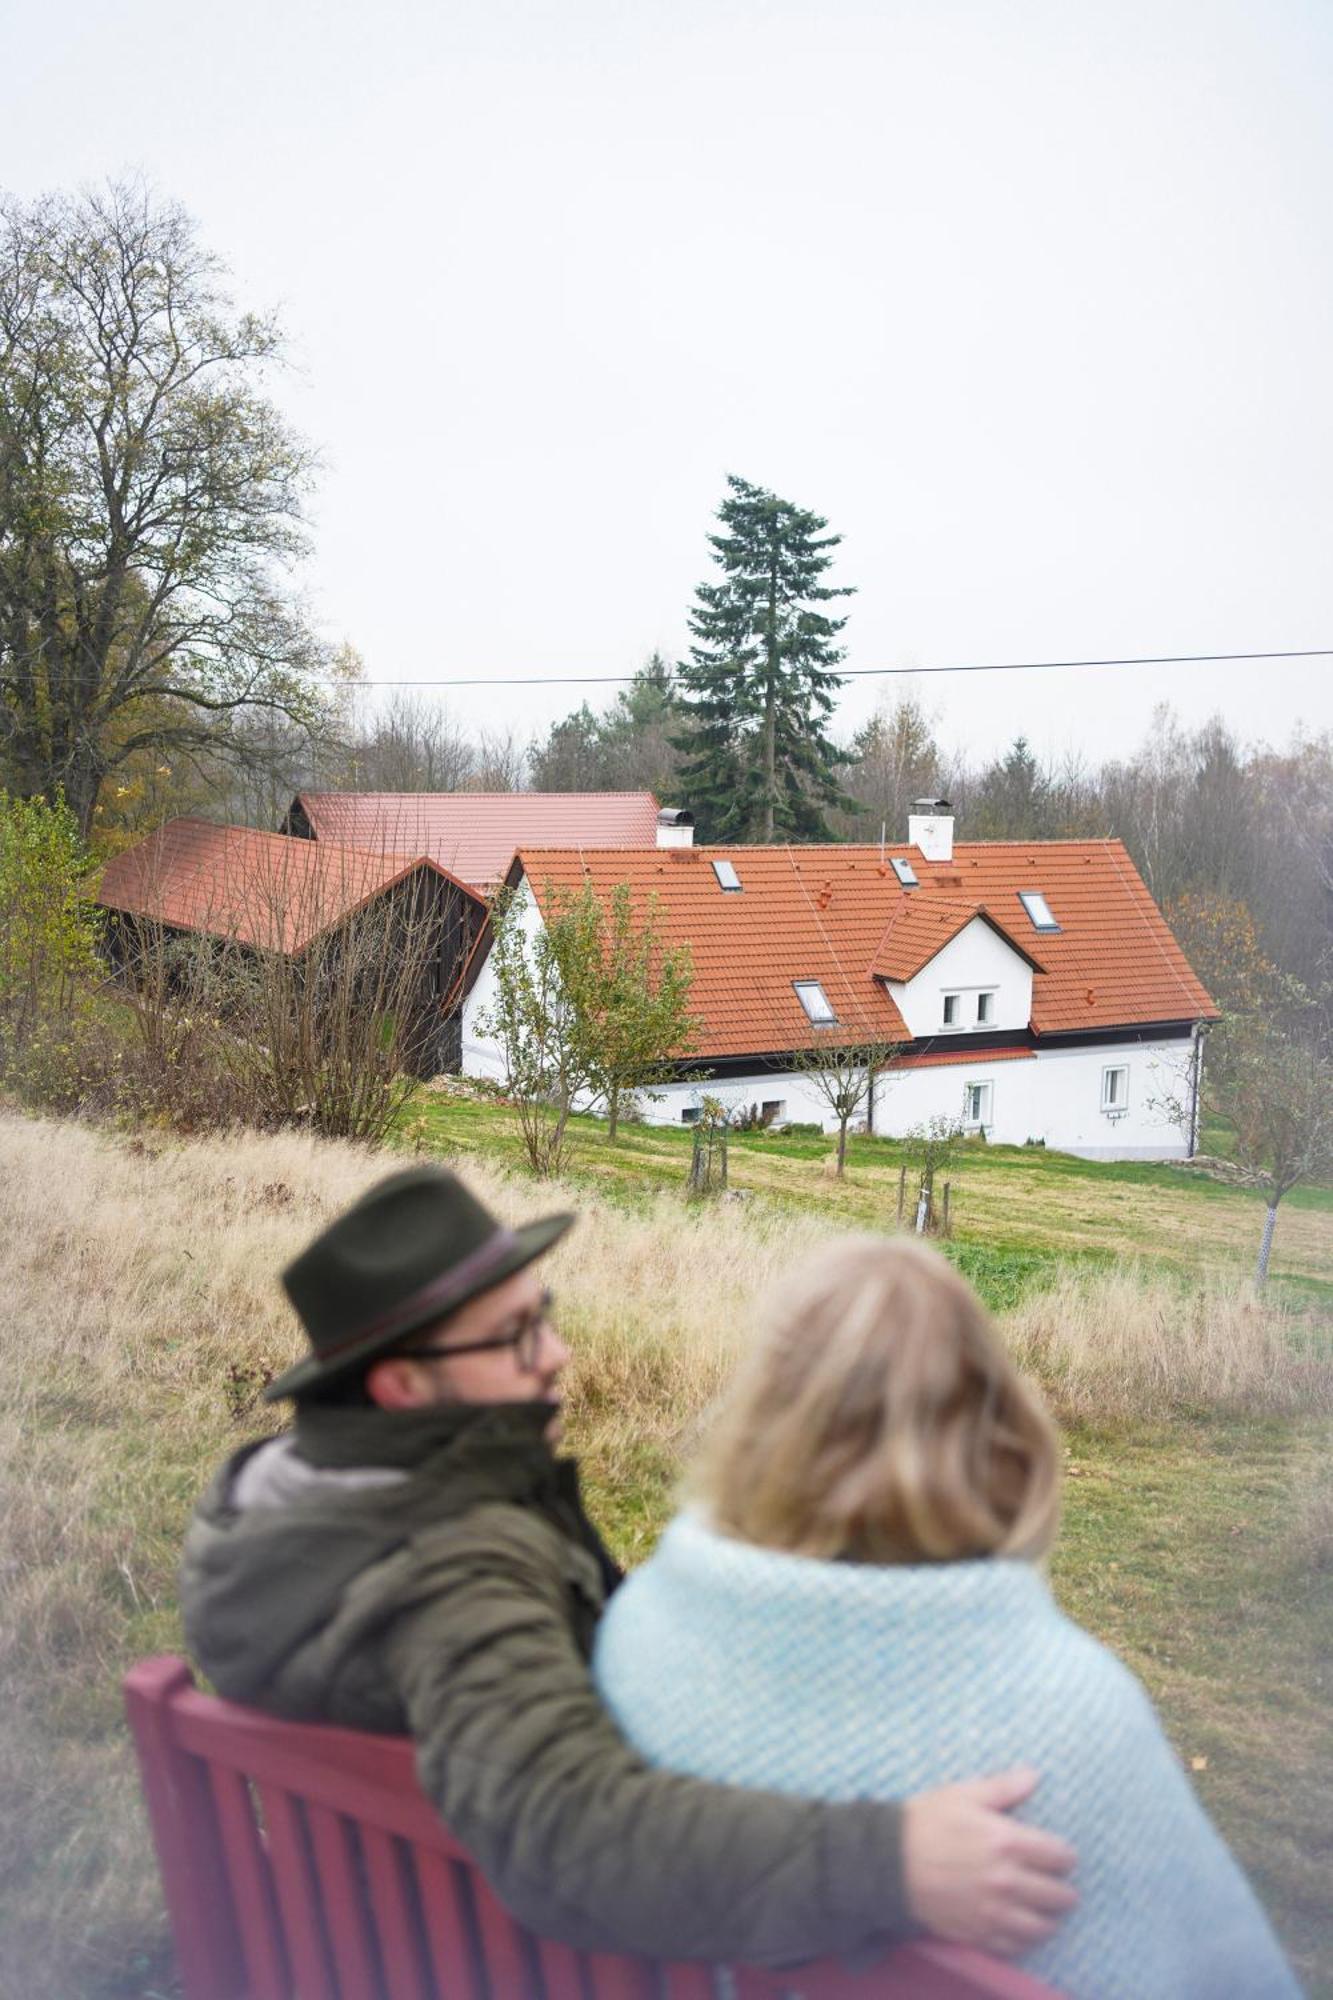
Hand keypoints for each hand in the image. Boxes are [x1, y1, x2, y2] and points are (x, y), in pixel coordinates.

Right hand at [902, 1766, 1076, 1956]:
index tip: (1062, 1857)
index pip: (1059, 1856)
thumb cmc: (926, 1821)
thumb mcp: (964, 1794)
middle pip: (1057, 1895)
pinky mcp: (977, 1932)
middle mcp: (1007, 1880)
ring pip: (1041, 1927)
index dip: (1065, 1856)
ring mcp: (993, 1911)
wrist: (888, 1861)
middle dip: (1063, 1891)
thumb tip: (1034, 1776)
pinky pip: (1014, 1945)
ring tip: (1047, 1914)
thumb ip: (1003, 1787)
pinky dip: (1023, 1940)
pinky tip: (1022, 1930)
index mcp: (1008, 1842)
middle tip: (1061, 1888)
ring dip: (1049, 1920)